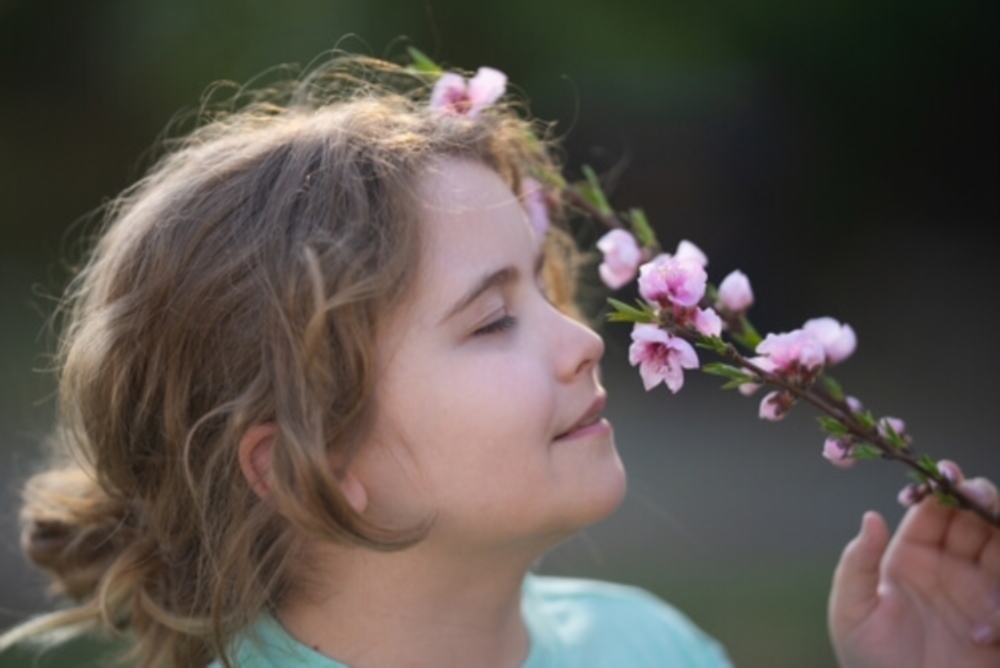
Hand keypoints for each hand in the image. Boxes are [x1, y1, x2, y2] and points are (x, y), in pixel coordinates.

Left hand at [828, 463, 999, 667]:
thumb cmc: (872, 664)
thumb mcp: (852, 613)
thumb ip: (857, 564)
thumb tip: (872, 516)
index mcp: (910, 558)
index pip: (931, 511)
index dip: (939, 489)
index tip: (944, 476)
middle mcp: (950, 567)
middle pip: (973, 518)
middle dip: (978, 497)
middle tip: (975, 492)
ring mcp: (982, 590)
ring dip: (999, 523)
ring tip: (992, 516)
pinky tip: (985, 611)